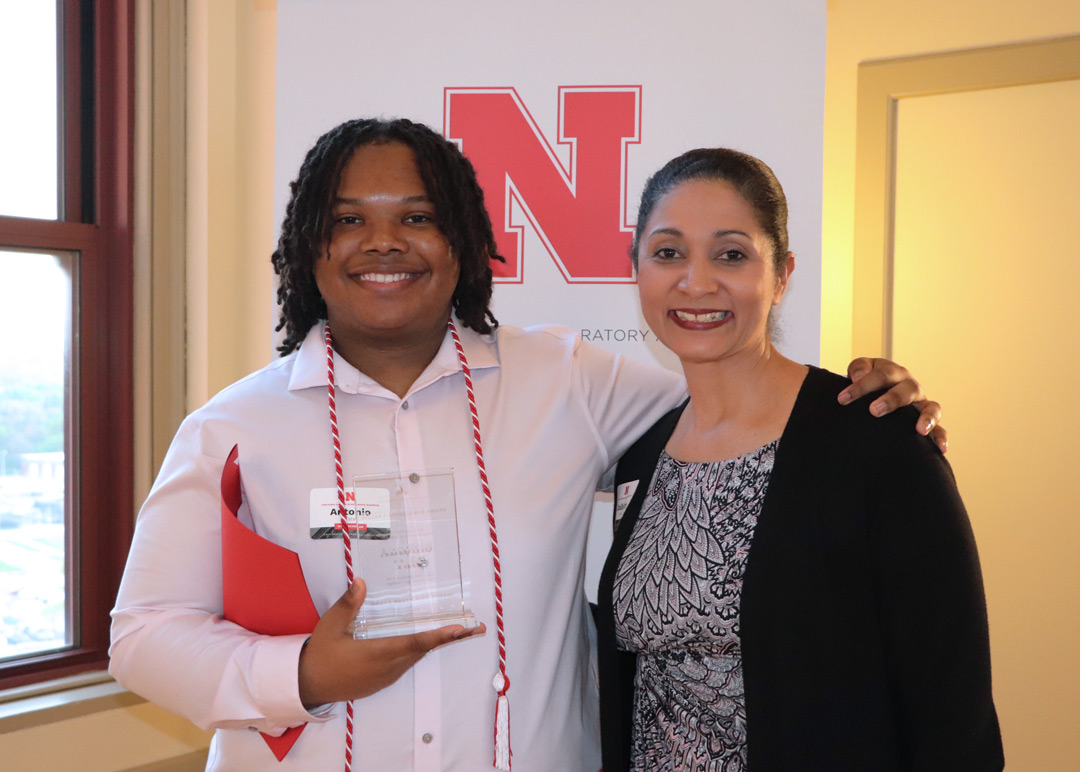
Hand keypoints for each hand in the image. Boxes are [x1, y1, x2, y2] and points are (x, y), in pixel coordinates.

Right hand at [297, 579, 484, 708]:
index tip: (459, 629)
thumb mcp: (330, 626)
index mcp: (377, 653)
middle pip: (424, 650)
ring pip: (417, 657)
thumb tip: (360, 581)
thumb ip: (348, 605)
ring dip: (437, 644)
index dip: (438, 636)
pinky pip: (408, 663)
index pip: (414, 643)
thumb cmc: (319, 654)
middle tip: (475, 628)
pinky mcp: (383, 680)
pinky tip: (430, 642)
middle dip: (450, 639)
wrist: (307, 685)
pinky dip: (422, 650)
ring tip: (460, 632)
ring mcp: (386, 676)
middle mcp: (387, 667)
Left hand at [838, 357, 947, 453]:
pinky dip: (940, 436)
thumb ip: (858, 368)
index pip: (880, 375)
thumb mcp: (860, 370)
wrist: (877, 389)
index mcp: (893, 372)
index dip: (862, 386)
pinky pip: (939, 428)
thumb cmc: (866, 381)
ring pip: (931, 407)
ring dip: (927, 418)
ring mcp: (920, 403)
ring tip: (920, 430)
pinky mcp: (926, 420)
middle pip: (907, 389)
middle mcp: (910, 386)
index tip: (843, 399)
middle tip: (874, 411)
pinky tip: (940, 448)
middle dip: (892, 400)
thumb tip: (858, 376)